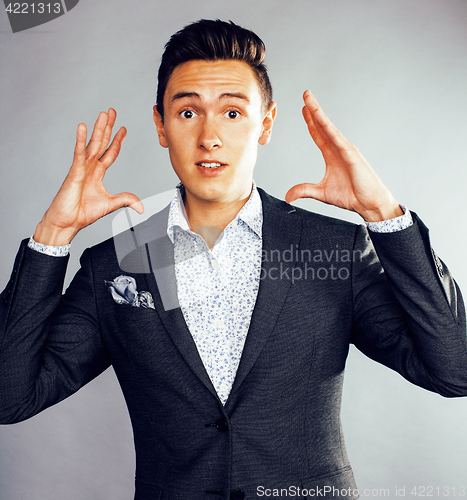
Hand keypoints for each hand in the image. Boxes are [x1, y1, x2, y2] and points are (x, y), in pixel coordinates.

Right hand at [34, 109, 142, 245]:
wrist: (67, 222)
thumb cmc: (82, 213)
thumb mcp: (110, 204)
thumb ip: (125, 200)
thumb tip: (140, 205)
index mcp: (97, 173)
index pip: (110, 153)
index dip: (117, 141)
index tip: (123, 129)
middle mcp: (90, 167)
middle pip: (101, 143)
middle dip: (108, 127)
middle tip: (112, 112)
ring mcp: (81, 168)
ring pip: (92, 144)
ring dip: (98, 128)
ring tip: (103, 114)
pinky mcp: (74, 172)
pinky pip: (79, 154)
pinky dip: (81, 140)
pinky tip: (83, 127)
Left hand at [285, 91, 401, 221]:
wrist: (369, 204)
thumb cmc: (351, 197)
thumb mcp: (321, 193)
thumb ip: (304, 191)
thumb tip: (288, 197)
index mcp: (331, 155)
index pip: (318, 134)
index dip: (310, 122)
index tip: (303, 109)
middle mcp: (338, 148)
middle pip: (322, 125)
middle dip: (313, 109)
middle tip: (305, 94)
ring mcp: (346, 149)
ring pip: (329, 127)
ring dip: (318, 113)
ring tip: (309, 99)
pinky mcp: (352, 155)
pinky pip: (337, 138)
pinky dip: (328, 127)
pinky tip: (320, 117)